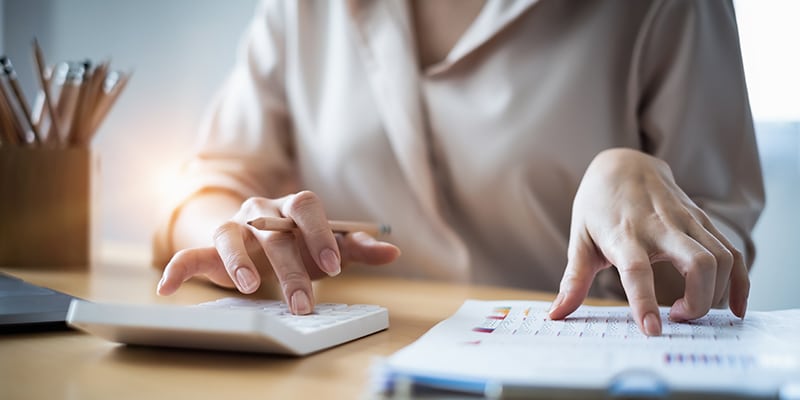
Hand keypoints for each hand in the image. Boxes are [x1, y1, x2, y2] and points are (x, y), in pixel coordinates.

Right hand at [157, 190, 400, 313]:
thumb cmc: (299, 243)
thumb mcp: (328, 246)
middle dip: (290, 268)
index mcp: (293, 207)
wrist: (260, 237)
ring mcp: (235, 228)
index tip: (333, 268)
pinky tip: (166, 287)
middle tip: (303, 302)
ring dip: (240, 262)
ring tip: (252, 287)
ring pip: (230, 235)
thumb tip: (393, 251)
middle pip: (274, 233)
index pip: (307, 207)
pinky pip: (189, 254)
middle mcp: (261, 212)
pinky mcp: (210, 250)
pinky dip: (176, 268)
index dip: (319, 234)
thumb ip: (357, 248)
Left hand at [548, 148, 748, 335]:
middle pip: (698, 262)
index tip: (653, 331)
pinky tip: (735, 308)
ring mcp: (686, 221)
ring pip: (721, 257)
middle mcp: (660, 225)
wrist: (623, 163)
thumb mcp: (579, 240)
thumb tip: (556, 314)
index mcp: (623, 234)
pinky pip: (733, 252)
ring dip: (717, 292)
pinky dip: (741, 282)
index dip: (645, 302)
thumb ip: (573, 280)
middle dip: (698, 300)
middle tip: (678, 318)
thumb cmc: (597, 206)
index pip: (637, 270)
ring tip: (689, 311)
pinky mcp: (703, 220)